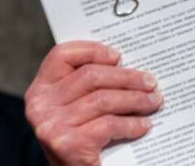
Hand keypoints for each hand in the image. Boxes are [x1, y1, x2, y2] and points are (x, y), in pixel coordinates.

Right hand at [25, 41, 162, 165]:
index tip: (119, 56)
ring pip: (104, 99)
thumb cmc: (80, 138)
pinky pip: (109, 124)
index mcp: (40, 89)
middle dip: (127, 77)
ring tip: (154, 101)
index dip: (92, 50)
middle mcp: (40, 105)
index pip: (62, 55)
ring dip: (136, 99)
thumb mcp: (76, 107)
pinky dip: (132, 124)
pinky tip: (144, 125)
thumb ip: (89, 86)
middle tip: (151, 82)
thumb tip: (129, 63)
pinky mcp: (67, 145)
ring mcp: (51, 125)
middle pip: (91, 75)